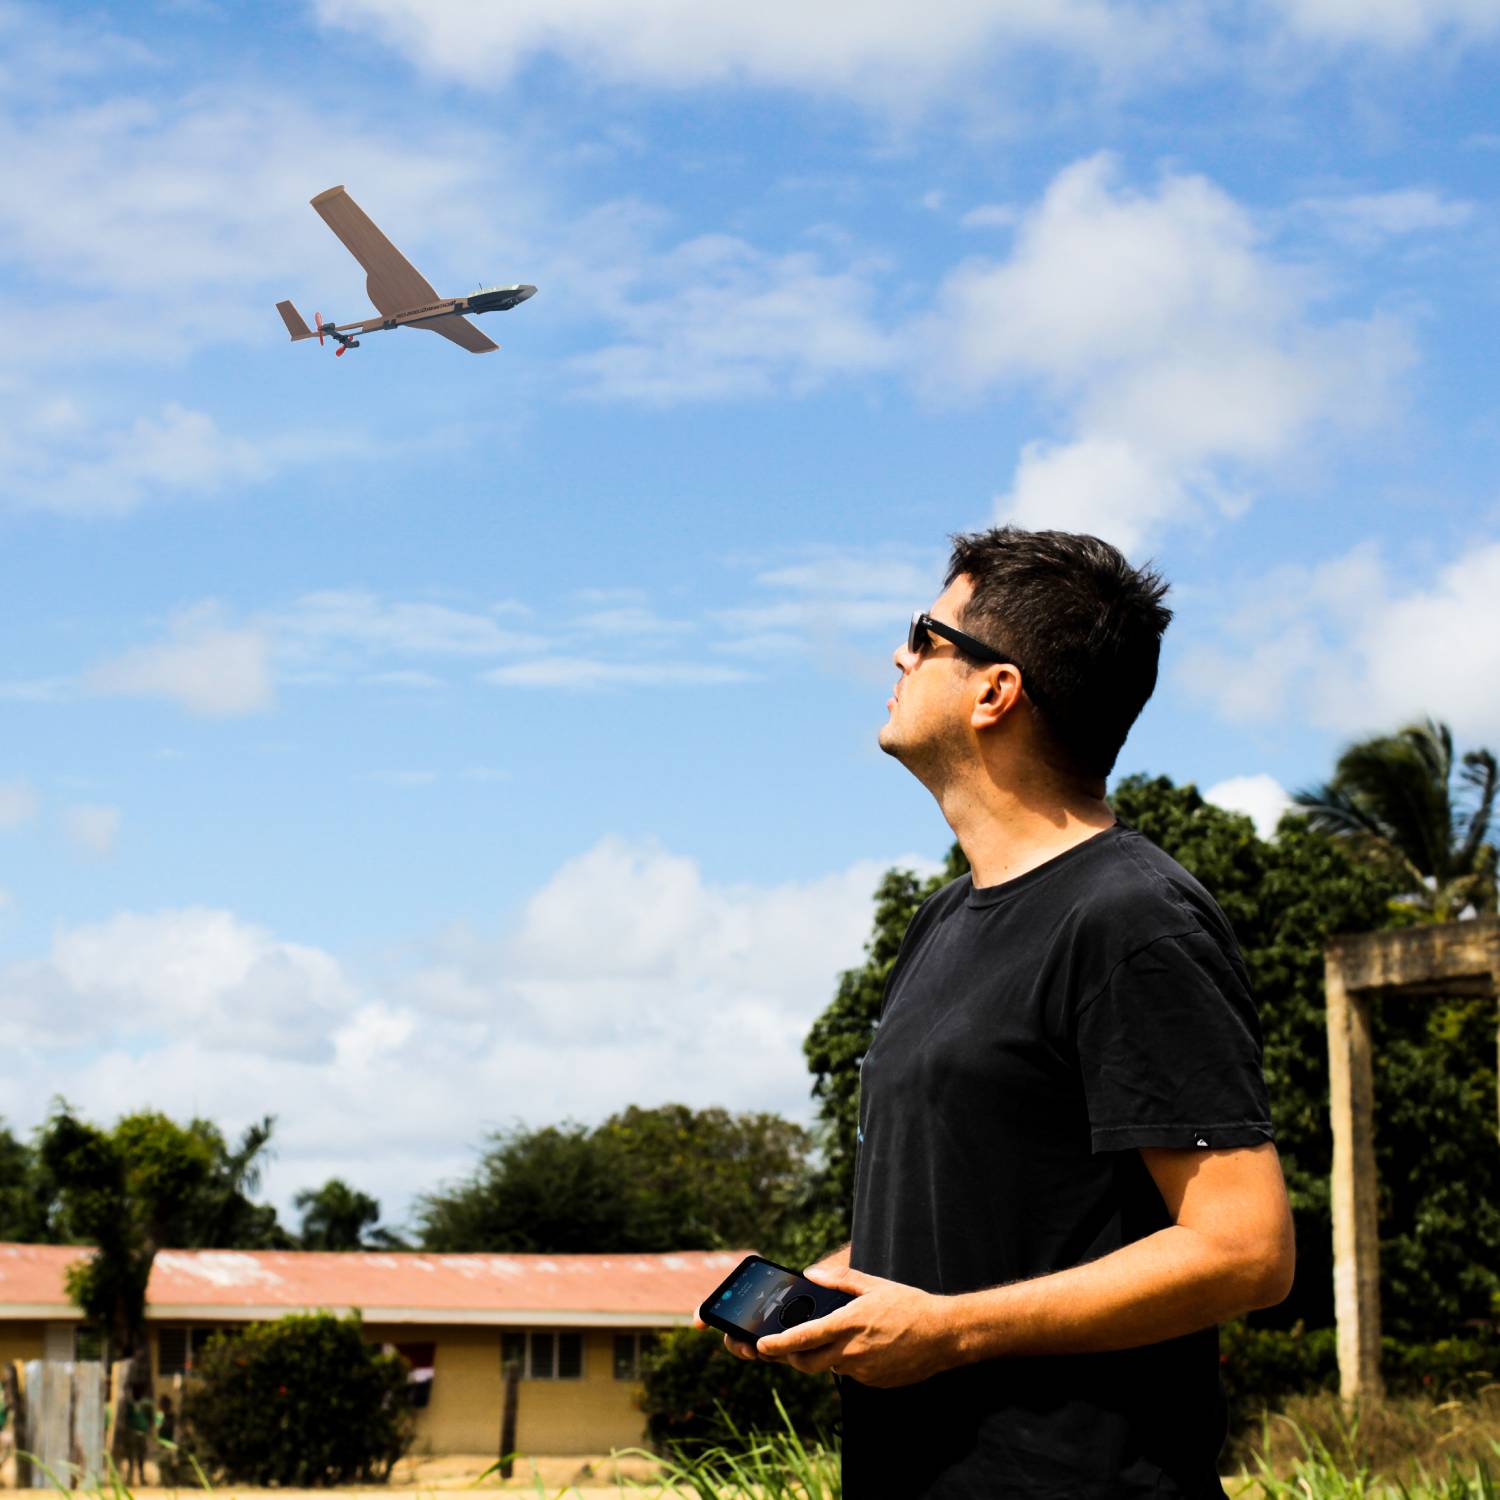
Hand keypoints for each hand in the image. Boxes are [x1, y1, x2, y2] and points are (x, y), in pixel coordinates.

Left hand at [751, 1265, 961, 1388]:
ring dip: (823, 1356)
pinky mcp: (874, 1383)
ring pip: (830, 1367)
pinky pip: (851, 1374)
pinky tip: (863, 1346)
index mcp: (849, 1323)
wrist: (944, 1335)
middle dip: (790, 1356)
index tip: (760, 1345)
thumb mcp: (873, 1285)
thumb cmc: (909, 1304)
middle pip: (806, 1363)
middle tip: (784, 1346)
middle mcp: (852, 1351)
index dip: (777, 1344)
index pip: (803, 1338)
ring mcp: (863, 1371)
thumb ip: (839, 1280)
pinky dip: (847, 1361)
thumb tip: (811, 1275)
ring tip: (834, 1336)